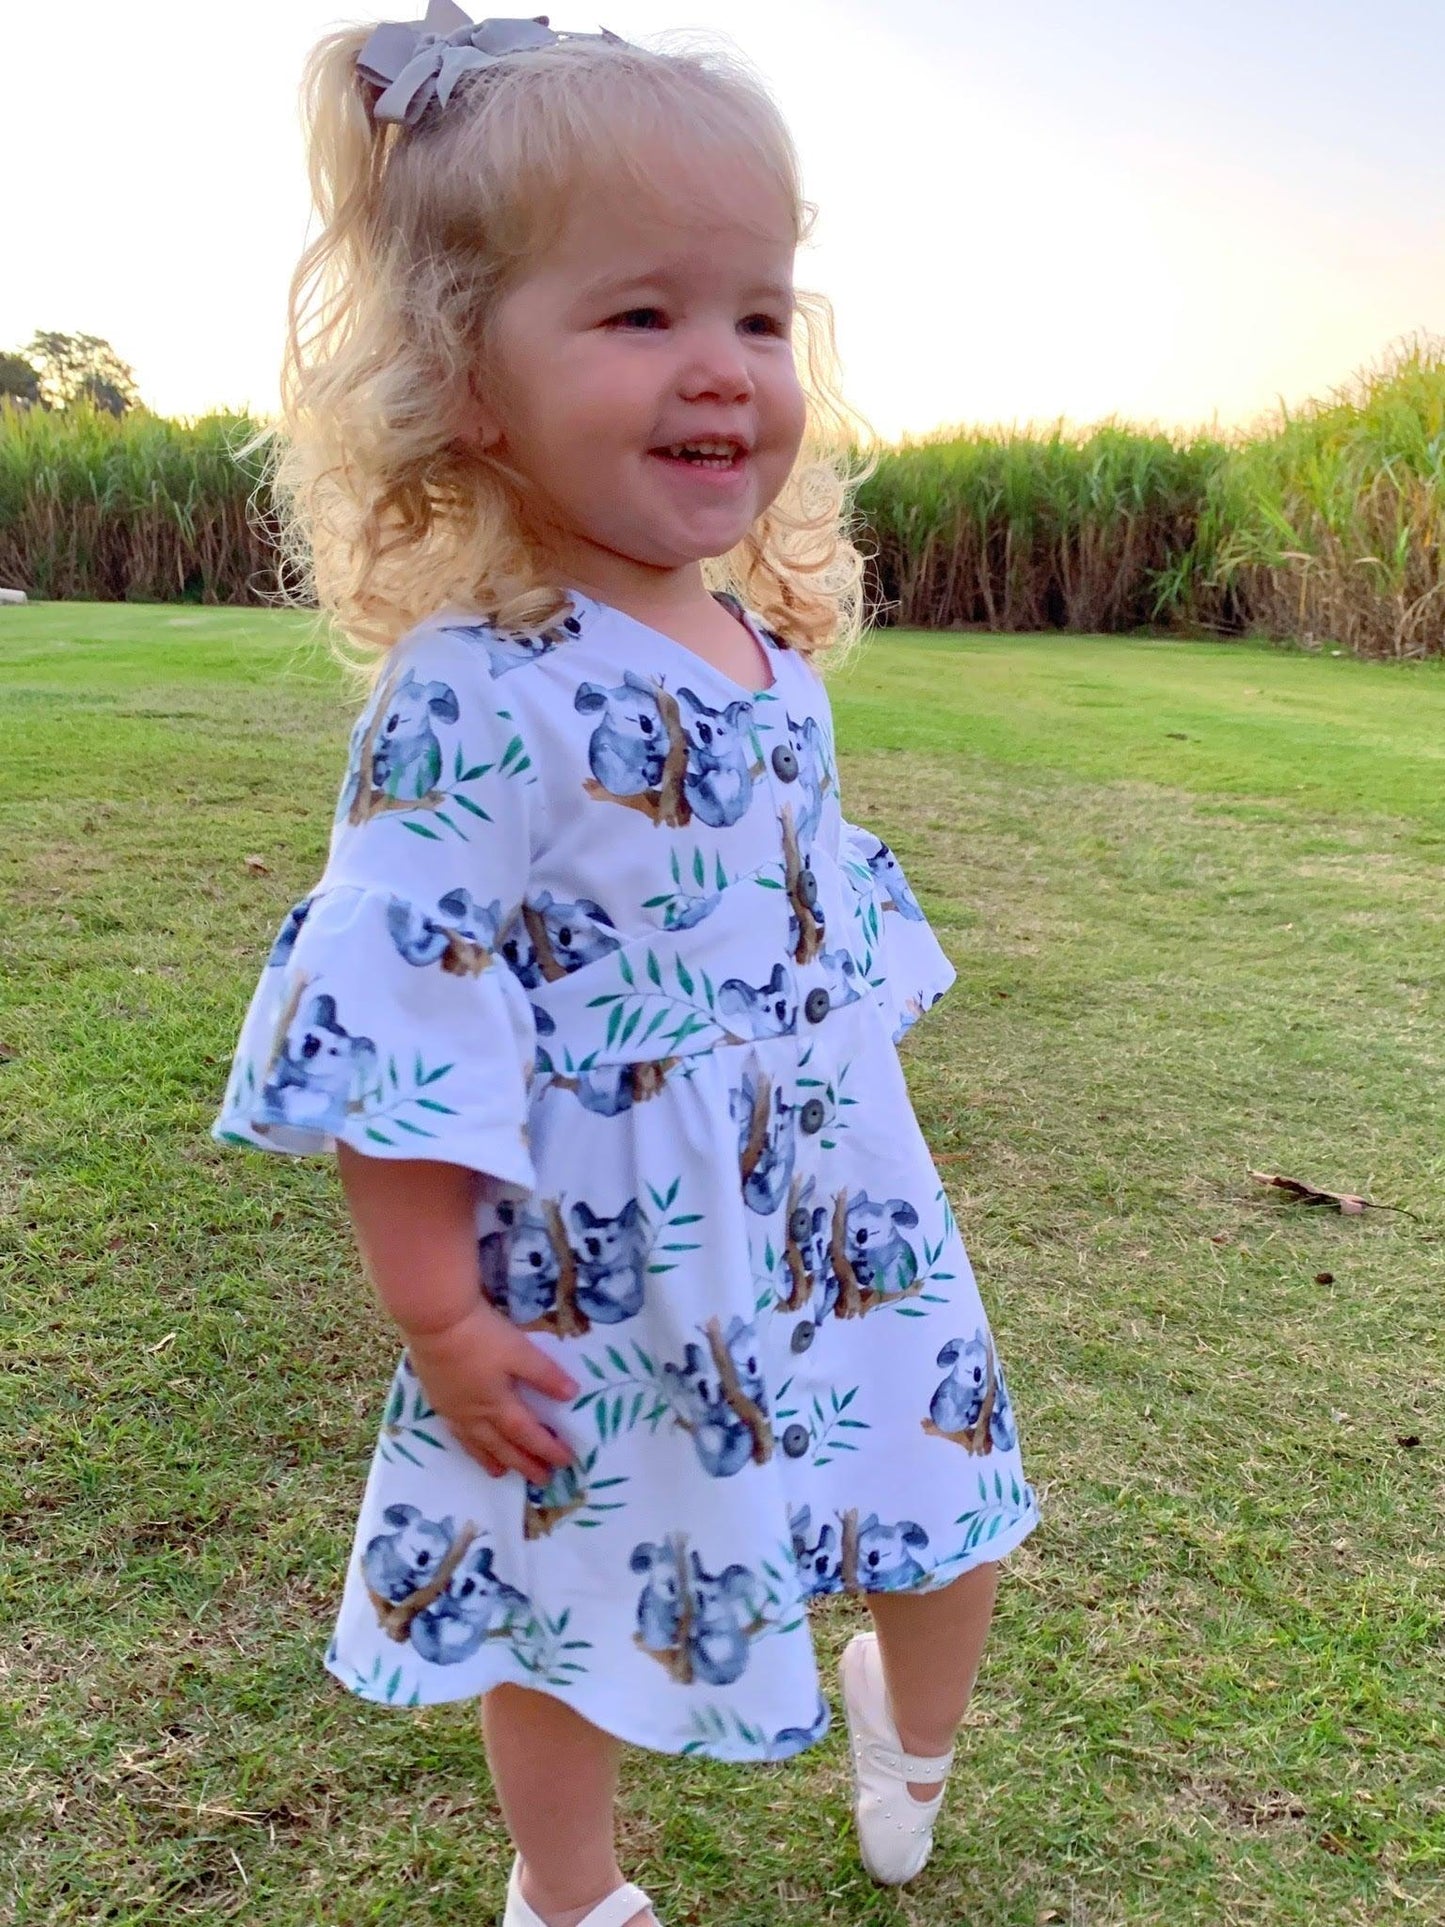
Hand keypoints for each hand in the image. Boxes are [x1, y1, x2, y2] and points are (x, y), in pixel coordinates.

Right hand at [402, 1301, 578, 1483]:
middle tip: (541, 1480)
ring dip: (491, 1460)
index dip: (547, 1449)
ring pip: (476, 1444)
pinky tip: (467, 1441)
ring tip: (501, 1473)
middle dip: (524, 1464)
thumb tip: (573, 1395)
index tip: (565, 1462)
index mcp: (499, 1404)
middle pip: (503, 1446)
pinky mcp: (438, 1399)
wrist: (435, 1322)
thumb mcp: (520, 1351)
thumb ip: (545, 1375)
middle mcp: (476, 1415)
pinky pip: (455, 1433)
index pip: (528, 1434)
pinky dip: (466, 1444)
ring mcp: (454, 1409)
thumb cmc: (481, 1335)